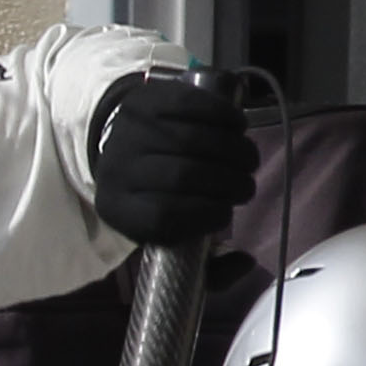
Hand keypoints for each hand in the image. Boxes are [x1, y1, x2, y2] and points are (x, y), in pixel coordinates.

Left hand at [90, 69, 255, 250]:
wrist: (124, 141)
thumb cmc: (158, 193)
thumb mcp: (170, 232)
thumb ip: (207, 265)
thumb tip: (245, 264)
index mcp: (117, 209)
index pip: (162, 217)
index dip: (203, 216)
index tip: (225, 214)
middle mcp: (117, 169)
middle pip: (181, 175)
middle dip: (226, 182)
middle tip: (246, 186)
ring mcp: (129, 131)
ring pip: (191, 139)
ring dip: (233, 150)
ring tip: (248, 160)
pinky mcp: (147, 100)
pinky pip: (192, 105)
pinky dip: (224, 116)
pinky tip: (239, 128)